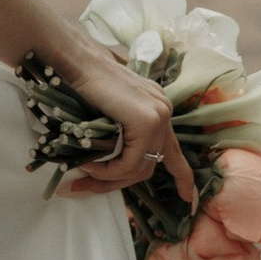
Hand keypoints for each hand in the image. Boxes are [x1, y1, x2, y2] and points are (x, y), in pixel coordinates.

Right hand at [51, 35, 195, 204]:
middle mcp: (163, 112)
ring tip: (84, 174)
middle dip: (118, 182)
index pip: (174, 150)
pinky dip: (108, 170)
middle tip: (86, 186)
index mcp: (157, 108)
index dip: (183, 177)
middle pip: (150, 165)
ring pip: (140, 168)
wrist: (75, 61)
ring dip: (109, 177)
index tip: (186, 198)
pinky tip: (89, 164)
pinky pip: (130, 162)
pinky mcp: (147, 121)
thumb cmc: (81, 82)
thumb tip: (109, 165)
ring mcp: (158, 115)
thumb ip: (118, 135)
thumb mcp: (106, 114)